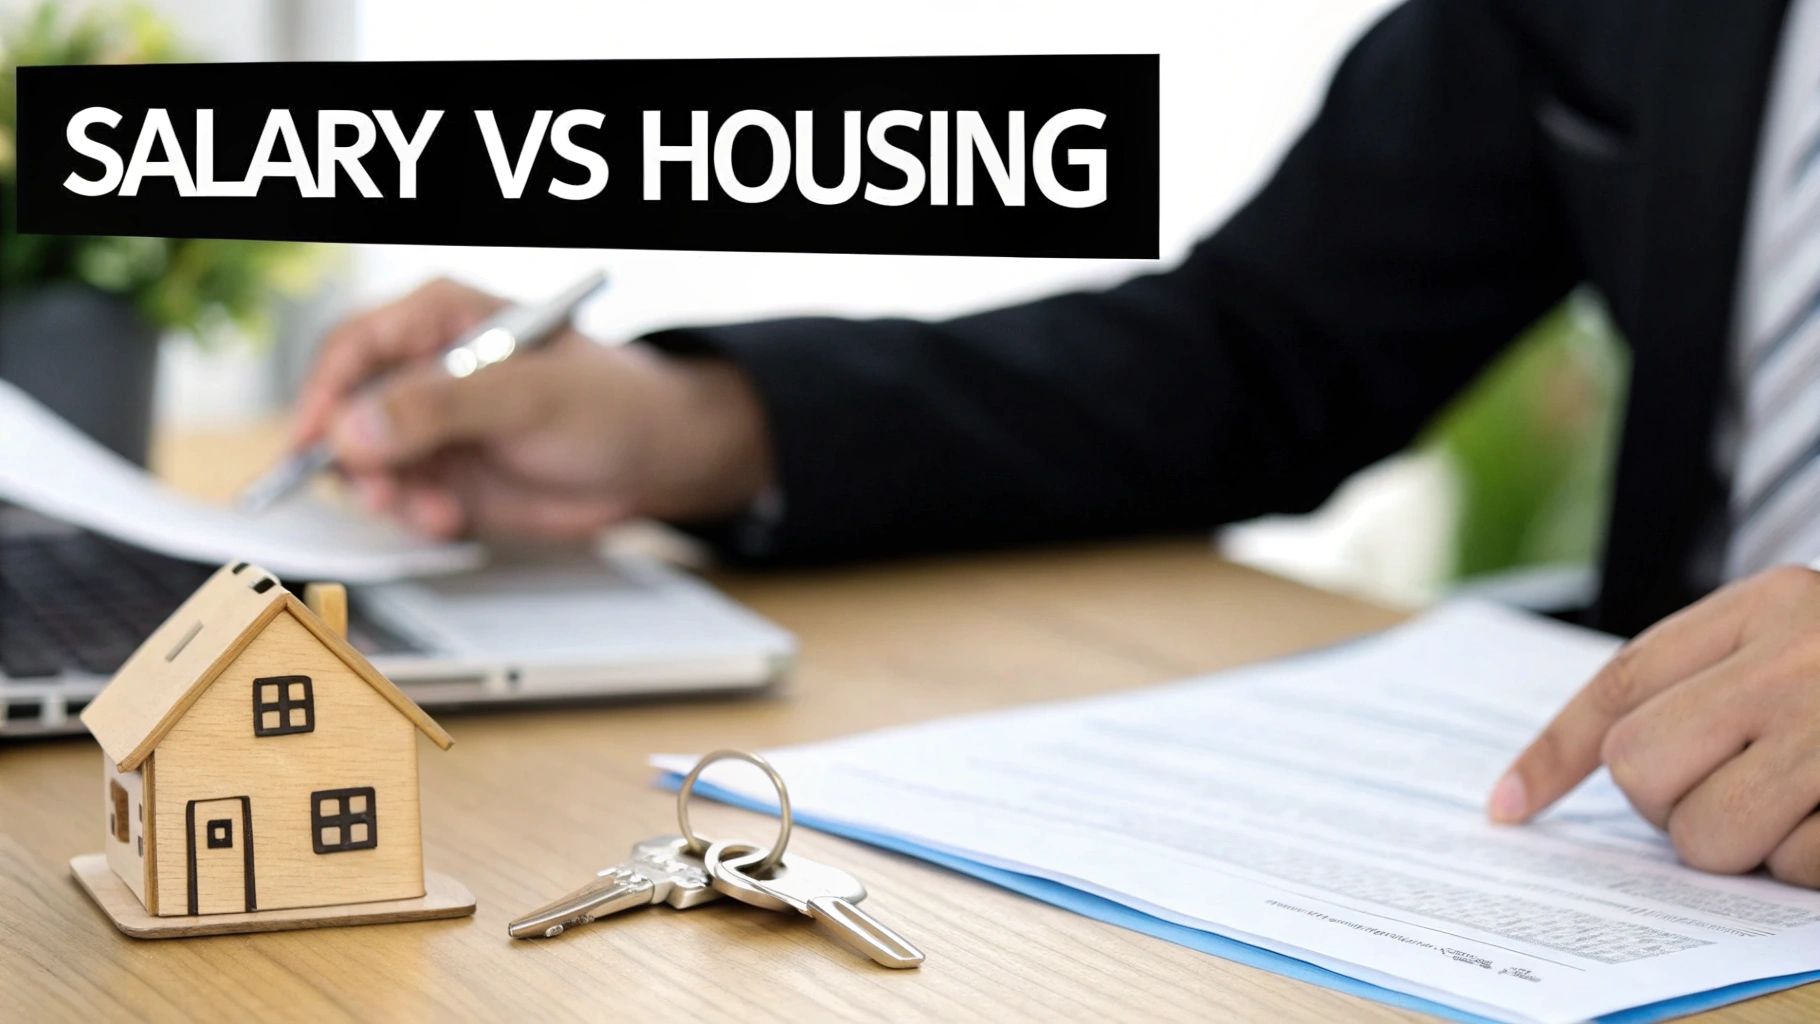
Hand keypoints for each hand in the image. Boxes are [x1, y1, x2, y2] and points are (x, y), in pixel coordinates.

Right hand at [289, 277, 773, 538]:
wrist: (658, 460)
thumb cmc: (612, 402)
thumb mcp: (527, 398)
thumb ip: (439, 408)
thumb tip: (355, 427)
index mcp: (439, 317)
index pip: (352, 347)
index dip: (322, 396)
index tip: (314, 447)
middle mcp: (424, 367)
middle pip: (346, 410)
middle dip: (357, 460)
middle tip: (386, 494)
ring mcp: (431, 423)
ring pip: (366, 463)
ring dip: (389, 495)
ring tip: (438, 511)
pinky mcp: (446, 471)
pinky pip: (399, 497)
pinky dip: (414, 514)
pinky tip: (452, 519)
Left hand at [1489, 566, 1819, 886]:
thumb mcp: (1801, 636)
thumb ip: (1714, 675)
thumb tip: (1608, 760)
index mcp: (1766, 606)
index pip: (1620, 682)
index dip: (1555, 751)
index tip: (1509, 804)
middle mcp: (1794, 660)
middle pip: (1638, 765)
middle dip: (1667, 802)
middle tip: (1733, 791)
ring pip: (1704, 836)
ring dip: (1743, 843)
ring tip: (1802, 804)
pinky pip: (1792, 868)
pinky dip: (1808, 863)